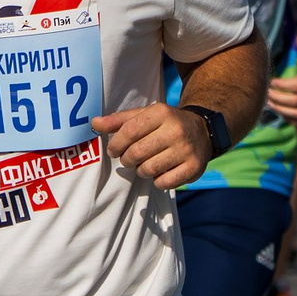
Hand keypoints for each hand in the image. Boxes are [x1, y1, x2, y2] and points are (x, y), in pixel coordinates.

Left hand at [93, 102, 214, 189]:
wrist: (202, 131)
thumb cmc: (165, 124)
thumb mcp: (145, 116)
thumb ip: (119, 120)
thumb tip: (94, 124)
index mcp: (161, 113)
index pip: (129, 131)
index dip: (116, 144)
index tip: (113, 150)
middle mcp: (176, 130)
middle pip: (137, 152)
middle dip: (127, 159)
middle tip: (128, 159)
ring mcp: (186, 150)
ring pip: (149, 169)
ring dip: (141, 171)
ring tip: (145, 164)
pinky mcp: (194, 168)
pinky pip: (164, 183)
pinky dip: (157, 181)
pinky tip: (160, 171)